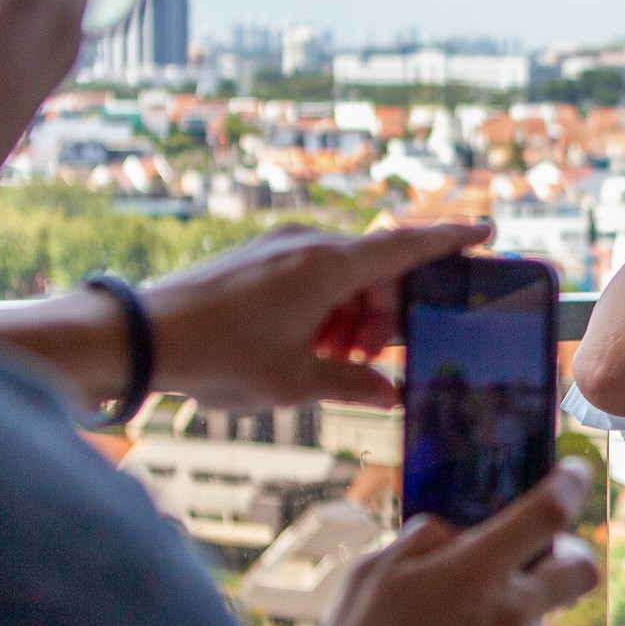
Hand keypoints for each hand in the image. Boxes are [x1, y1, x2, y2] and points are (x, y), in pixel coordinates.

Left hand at [137, 221, 494, 409]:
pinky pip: (311, 278)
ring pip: (343, 277)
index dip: (451, 241)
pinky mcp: (256, 261)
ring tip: (337, 362)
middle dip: (388, 314)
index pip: (407, 246)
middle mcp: (307, 245)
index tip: (486, 232)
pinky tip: (309, 348)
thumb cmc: (218, 356)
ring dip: (354, 317)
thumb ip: (353, 384)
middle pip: (376, 270)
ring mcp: (278, 249)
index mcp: (328, 265)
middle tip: (379, 359)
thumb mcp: (295, 382)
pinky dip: (325, 309)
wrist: (138, 338)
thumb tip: (390, 393)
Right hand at [308, 459, 601, 625]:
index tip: (574, 472)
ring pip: (540, 609)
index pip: (549, 513)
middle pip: (580, 568)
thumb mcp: (370, 575)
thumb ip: (419, 543)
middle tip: (535, 549)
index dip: (569, 484)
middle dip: (568, 551)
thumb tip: (448, 535)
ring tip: (454, 610)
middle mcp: (514, 610)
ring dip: (515, 599)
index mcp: (481, 571)